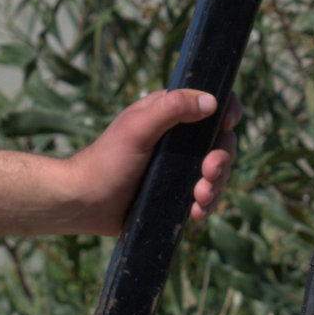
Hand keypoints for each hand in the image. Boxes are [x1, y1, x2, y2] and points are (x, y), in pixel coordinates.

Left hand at [54, 89, 238, 234]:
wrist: (85, 204)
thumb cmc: (106, 161)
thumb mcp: (138, 128)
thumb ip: (172, 109)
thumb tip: (211, 101)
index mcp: (170, 114)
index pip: (211, 103)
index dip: (227, 111)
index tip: (227, 124)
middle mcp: (179, 139)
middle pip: (221, 142)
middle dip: (222, 158)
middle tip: (210, 172)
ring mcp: (179, 167)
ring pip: (216, 172)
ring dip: (216, 186)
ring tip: (199, 199)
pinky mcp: (176, 192)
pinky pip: (204, 196)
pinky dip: (206, 204)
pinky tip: (196, 213)